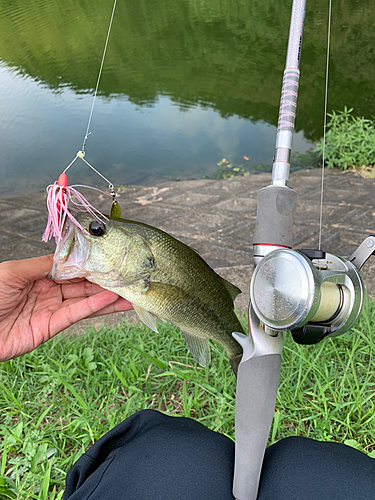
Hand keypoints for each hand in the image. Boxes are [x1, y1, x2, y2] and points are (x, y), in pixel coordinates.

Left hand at [0, 255, 132, 360]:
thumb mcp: (12, 272)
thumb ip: (43, 265)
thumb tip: (68, 257)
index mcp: (38, 275)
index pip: (71, 268)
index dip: (89, 264)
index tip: (109, 259)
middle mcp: (48, 291)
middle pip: (82, 284)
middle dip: (104, 280)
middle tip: (128, 275)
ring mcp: (51, 309)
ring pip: (85, 300)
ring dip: (108, 296)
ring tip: (130, 291)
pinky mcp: (51, 327)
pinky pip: (77, 314)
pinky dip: (95, 307)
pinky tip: (112, 299)